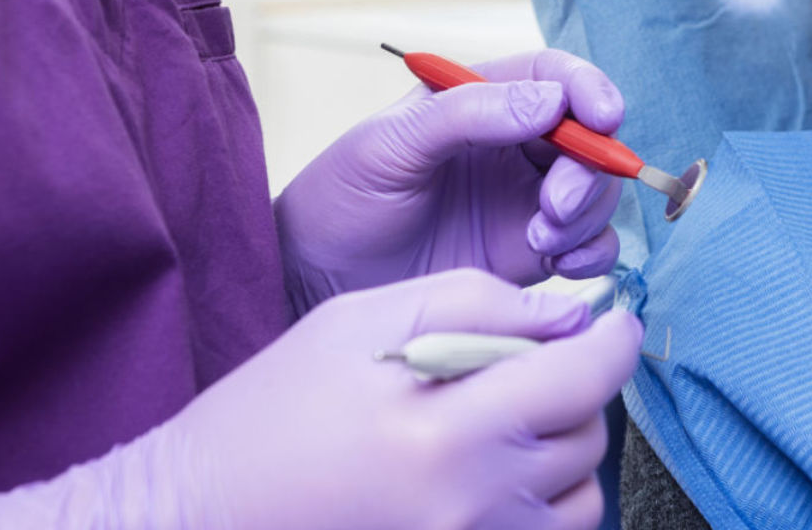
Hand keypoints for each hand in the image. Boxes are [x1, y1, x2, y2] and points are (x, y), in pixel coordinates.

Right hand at [0, 269, 643, 529]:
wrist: (198, 517)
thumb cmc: (271, 411)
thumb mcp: (360, 322)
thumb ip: (474, 303)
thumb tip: (568, 312)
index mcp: (445, 433)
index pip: (585, 378)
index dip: (613, 339)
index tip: (611, 318)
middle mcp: (472, 507)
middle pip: (589, 433)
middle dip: (575, 386)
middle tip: (524, 362)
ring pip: (583, 491)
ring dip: (563, 446)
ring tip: (499, 418)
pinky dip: (545, 498)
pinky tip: (492, 466)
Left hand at [276, 50, 626, 309]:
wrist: (317, 282)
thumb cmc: (341, 201)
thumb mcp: (390, 145)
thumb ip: (466, 115)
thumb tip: (550, 101)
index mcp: (481, 101)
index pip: (554, 76)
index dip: (588, 89)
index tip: (602, 117)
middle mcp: (514, 146)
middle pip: (588, 137)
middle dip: (589, 167)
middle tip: (556, 204)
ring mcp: (526, 200)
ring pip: (597, 191)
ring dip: (588, 212)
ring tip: (541, 239)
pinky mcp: (532, 253)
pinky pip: (591, 244)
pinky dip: (594, 250)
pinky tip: (563, 264)